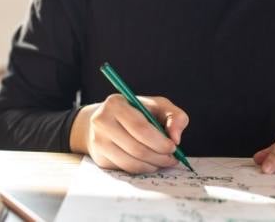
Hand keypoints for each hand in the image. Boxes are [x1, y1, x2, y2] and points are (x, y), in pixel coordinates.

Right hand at [69, 94, 189, 173]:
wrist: (104, 120)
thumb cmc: (135, 112)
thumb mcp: (157, 106)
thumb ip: (175, 116)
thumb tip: (176, 138)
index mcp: (116, 104)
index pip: (140, 128)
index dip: (159, 141)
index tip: (173, 146)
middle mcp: (102, 122)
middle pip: (136, 148)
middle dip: (159, 156)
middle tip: (172, 158)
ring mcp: (98, 142)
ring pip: (132, 162)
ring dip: (153, 165)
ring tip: (164, 160)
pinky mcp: (100, 158)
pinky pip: (126, 169)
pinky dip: (143, 168)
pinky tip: (150, 162)